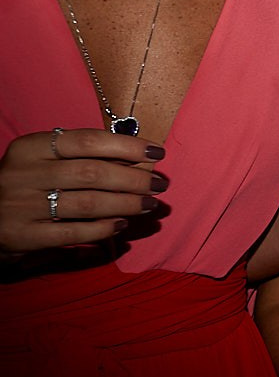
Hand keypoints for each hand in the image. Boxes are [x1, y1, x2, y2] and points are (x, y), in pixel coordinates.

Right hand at [0, 127, 164, 255]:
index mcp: (30, 147)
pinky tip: (121, 225)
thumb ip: (80, 156)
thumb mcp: (42, 160)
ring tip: (149, 204)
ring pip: (87, 203)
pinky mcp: (23, 235)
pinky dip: (102, 229)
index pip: (87, 141)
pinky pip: (73, 232)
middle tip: (159, 184)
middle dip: (134, 179)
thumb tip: (134, 158)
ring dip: (126, 204)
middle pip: (92, 173)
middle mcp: (24, 174)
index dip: (127, 146)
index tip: (157, 152)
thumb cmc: (24, 182)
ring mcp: (22, 205)